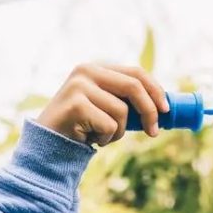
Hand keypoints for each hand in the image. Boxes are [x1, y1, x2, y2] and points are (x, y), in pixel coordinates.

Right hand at [38, 63, 166, 147]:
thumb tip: (163, 107)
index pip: (135, 72)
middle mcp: (86, 71)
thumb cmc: (80, 128)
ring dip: (118, 131)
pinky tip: (89, 139)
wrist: (47, 144)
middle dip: (149, 111)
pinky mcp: (76, 105)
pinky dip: (105, 138)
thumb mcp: (104, 108)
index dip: (155, 90)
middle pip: (133, 86)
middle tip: (154, 132)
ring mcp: (79, 86)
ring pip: (122, 111)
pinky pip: (109, 125)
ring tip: (101, 135)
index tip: (166, 110)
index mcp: (96, 68)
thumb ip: (124, 100)